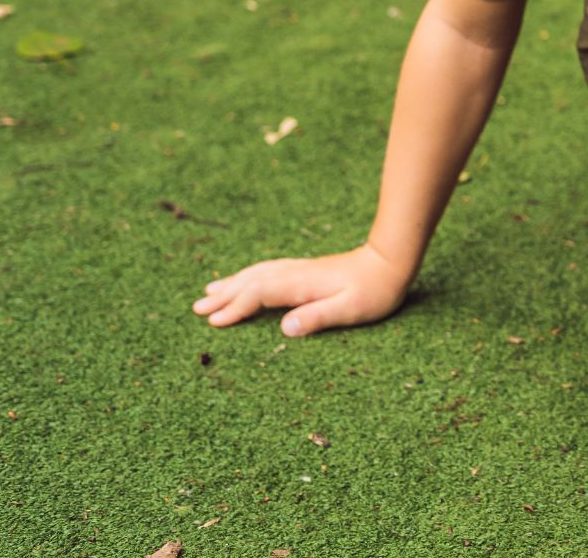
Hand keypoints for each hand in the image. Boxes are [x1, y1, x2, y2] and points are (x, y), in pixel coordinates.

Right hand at [191, 243, 414, 336]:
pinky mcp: (306, 270)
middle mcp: (296, 274)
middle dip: (224, 295)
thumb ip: (318, 317)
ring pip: (258, 274)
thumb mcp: (350, 309)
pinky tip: (246, 279)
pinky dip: (251, 276)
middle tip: (197, 308)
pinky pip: (269, 270)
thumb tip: (285, 328)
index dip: (236, 308)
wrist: (391, 260)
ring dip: (233, 283)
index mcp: (301, 285)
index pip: (259, 295)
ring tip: (210, 291)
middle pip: (252, 282)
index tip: (214, 321)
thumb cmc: (375, 290)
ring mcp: (300, 270)